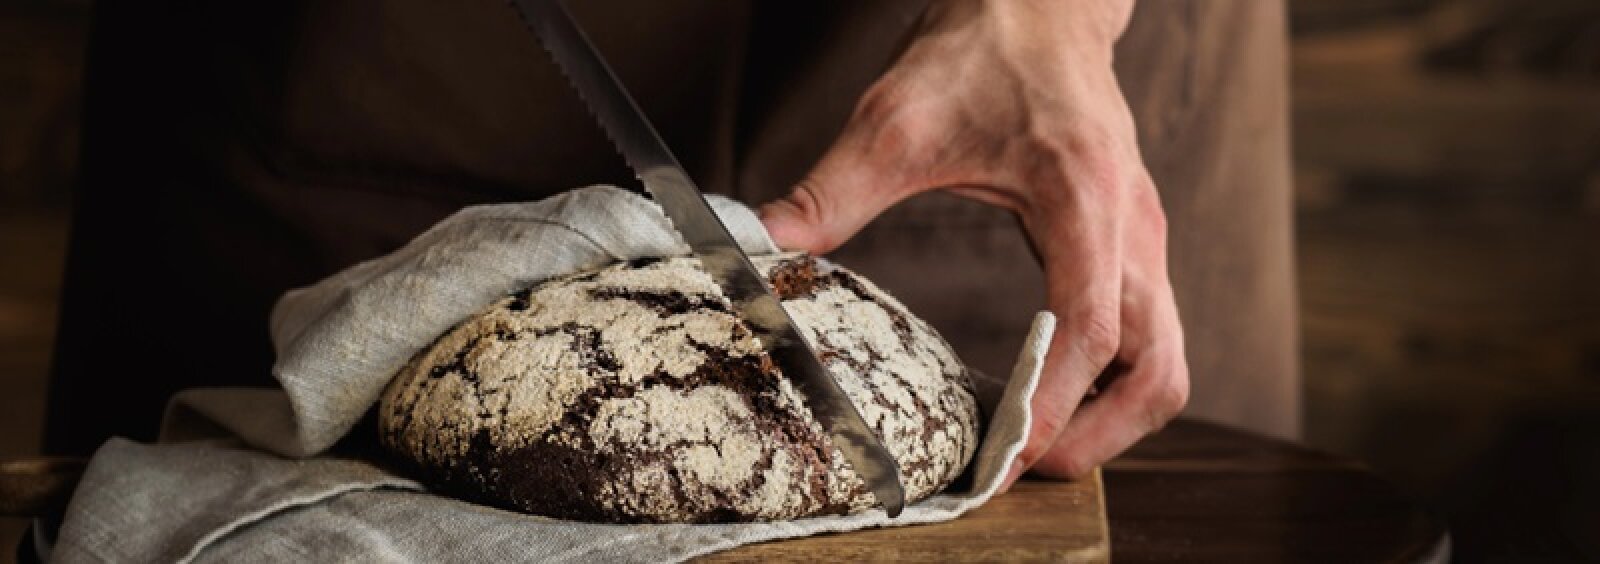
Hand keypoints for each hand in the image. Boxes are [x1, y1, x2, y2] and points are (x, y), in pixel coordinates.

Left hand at [758, 0, 1188, 489]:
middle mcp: (1132, 228)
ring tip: (1034, 446)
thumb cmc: (981, 52)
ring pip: (1164, 361)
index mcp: (1085, 199)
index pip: (1092, 331)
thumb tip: (762, 245)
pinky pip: (1148, 335)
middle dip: (1101, 438)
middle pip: (1159, 371)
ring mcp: (1143, 238)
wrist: (1036, 5)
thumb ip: (831, 190)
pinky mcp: (1132, 242)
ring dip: (1113, 419)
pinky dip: (1109, 383)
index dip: (1053, 407)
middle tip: (1024, 470)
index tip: (1004, 460)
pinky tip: (1045, 393)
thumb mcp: (894, 120)